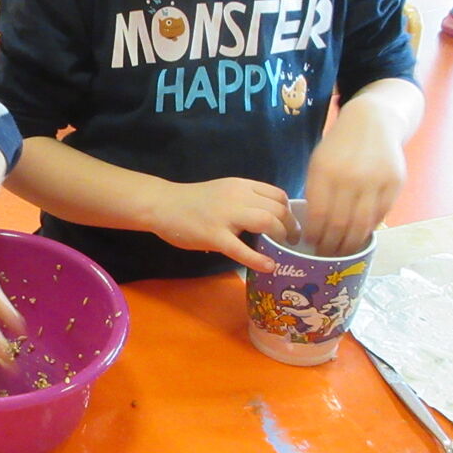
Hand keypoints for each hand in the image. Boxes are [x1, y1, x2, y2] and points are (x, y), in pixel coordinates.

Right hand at [147, 178, 295, 272]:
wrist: (161, 204)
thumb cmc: (192, 201)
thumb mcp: (224, 190)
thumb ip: (245, 199)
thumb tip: (269, 218)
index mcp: (241, 185)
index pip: (277, 194)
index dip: (290, 211)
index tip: (290, 224)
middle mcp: (237, 196)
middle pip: (277, 208)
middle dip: (290, 227)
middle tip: (291, 241)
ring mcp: (225, 216)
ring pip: (266, 222)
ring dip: (280, 237)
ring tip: (282, 249)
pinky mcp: (214, 235)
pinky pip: (241, 249)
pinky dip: (258, 260)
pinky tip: (268, 267)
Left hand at [303, 114, 404, 257]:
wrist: (372, 121)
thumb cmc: (339, 147)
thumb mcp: (318, 163)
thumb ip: (316, 192)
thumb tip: (314, 228)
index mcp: (325, 171)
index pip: (318, 214)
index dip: (315, 235)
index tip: (310, 244)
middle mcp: (351, 177)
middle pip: (340, 224)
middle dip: (331, 245)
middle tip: (326, 255)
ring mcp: (375, 180)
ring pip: (362, 224)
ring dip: (351, 243)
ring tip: (343, 251)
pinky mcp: (395, 182)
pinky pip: (380, 215)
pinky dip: (369, 228)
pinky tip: (361, 234)